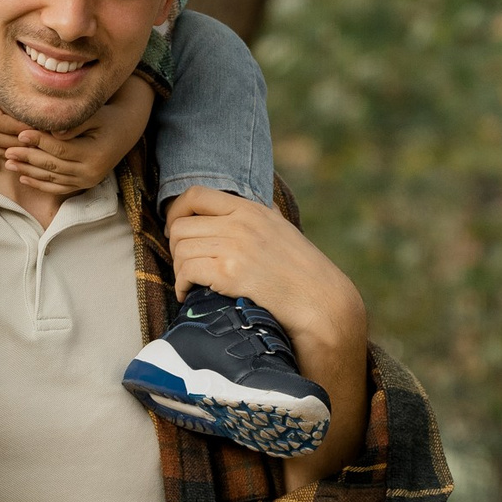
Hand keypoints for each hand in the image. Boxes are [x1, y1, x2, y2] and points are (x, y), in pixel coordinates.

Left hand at [3, 75, 151, 196]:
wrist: (125, 131)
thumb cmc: (106, 118)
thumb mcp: (95, 116)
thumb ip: (74, 124)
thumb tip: (53, 132)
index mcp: (95, 153)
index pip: (60, 149)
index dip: (39, 142)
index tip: (20, 133)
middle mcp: (91, 172)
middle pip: (53, 166)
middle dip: (28, 158)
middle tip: (7, 151)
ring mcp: (87, 181)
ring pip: (53, 178)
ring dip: (29, 172)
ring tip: (9, 164)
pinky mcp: (84, 184)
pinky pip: (58, 187)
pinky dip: (40, 184)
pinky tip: (24, 178)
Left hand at [166, 186, 369, 489]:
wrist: (325, 306)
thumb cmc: (304, 276)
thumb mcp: (283, 233)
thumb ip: (262, 219)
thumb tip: (249, 209)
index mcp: (252, 209)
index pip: (195, 195)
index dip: (176, 213)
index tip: (177, 234)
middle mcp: (242, 221)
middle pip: (180, 225)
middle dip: (176, 249)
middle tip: (188, 269)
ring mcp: (236, 245)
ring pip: (179, 248)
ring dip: (180, 270)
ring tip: (192, 286)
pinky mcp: (231, 272)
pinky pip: (186, 270)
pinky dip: (182, 285)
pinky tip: (192, 296)